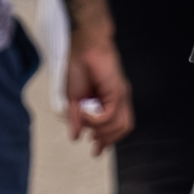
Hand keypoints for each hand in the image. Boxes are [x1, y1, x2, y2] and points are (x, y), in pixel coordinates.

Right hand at [60, 16, 127, 152]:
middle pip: (121, 129)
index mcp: (108, 100)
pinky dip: (97, 119)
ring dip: (100, 129)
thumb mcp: (73, 97)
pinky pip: (111, 115)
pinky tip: (85, 113)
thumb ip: (76, 118)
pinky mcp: (118, 91)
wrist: (84, 43)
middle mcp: (118, 99)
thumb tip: (76, 135)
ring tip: (85, 120)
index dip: (107, 141)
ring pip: (119, 126)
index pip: (116, 127)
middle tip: (93, 141)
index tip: (97, 150)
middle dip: (106, 139)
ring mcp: (120, 95)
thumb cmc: (78, 62)